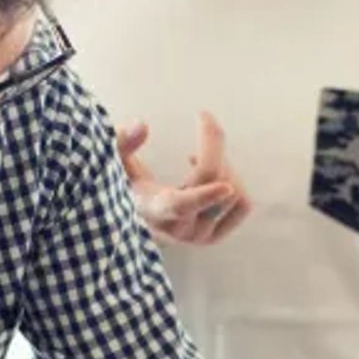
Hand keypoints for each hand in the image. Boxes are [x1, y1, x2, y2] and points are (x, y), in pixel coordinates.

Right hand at [116, 112, 251, 244]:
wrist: (138, 221)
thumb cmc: (127, 187)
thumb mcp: (115, 163)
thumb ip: (122, 142)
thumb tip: (142, 124)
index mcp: (154, 210)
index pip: (180, 205)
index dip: (204, 196)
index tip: (225, 187)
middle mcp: (180, 229)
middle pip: (215, 181)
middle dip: (213, 145)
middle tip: (204, 121)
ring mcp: (200, 237)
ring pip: (235, 192)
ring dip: (224, 164)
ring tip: (199, 157)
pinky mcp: (216, 237)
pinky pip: (243, 204)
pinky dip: (234, 182)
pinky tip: (211, 177)